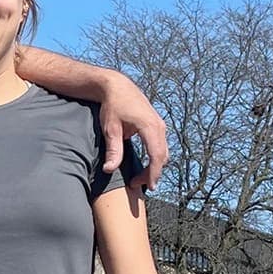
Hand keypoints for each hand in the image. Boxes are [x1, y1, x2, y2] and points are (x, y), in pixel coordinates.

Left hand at [96, 74, 167, 192]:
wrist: (117, 86)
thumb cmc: (113, 105)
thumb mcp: (111, 128)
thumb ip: (113, 150)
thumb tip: (110, 169)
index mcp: (150, 126)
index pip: (156, 156)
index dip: (153, 173)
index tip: (149, 187)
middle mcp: (159, 126)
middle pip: (162, 156)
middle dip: (152, 173)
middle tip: (136, 185)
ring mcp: (159, 125)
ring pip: (162, 152)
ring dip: (153, 166)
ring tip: (139, 178)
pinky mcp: (157, 125)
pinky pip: (160, 146)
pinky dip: (154, 158)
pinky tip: (144, 167)